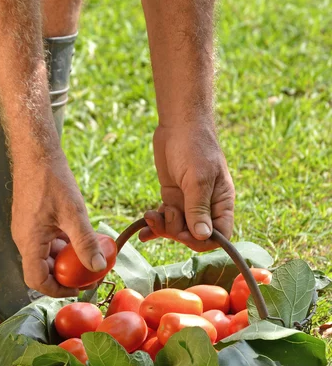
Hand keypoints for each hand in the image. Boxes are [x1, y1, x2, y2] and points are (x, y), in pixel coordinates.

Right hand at [11, 148, 106, 296]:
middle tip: (88, 275)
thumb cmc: (52, 180)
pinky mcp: (32, 222)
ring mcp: (27, 230)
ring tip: (88, 256)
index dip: (57, 290)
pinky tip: (79, 238)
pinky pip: (46, 242)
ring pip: (45, 256)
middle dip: (65, 276)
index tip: (78, 288)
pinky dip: (62, 245)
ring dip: (65, 259)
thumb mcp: (74, 214)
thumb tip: (98, 266)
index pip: (36, 280)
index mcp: (29, 242)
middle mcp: (24, 239)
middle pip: (41, 270)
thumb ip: (85, 242)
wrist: (37, 154)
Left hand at [140, 123, 234, 250]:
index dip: (201, 241)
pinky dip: (154, 225)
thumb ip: (198, 209)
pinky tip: (143, 231)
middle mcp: (206, 207)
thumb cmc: (195, 147)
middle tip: (165, 217)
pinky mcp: (172, 198)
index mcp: (222, 203)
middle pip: (194, 235)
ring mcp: (188, 203)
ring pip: (177, 229)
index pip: (219, 235)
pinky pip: (165, 219)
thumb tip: (202, 236)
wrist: (179, 124)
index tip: (183, 234)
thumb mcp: (198, 179)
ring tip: (150, 215)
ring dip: (163, 227)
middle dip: (177, 232)